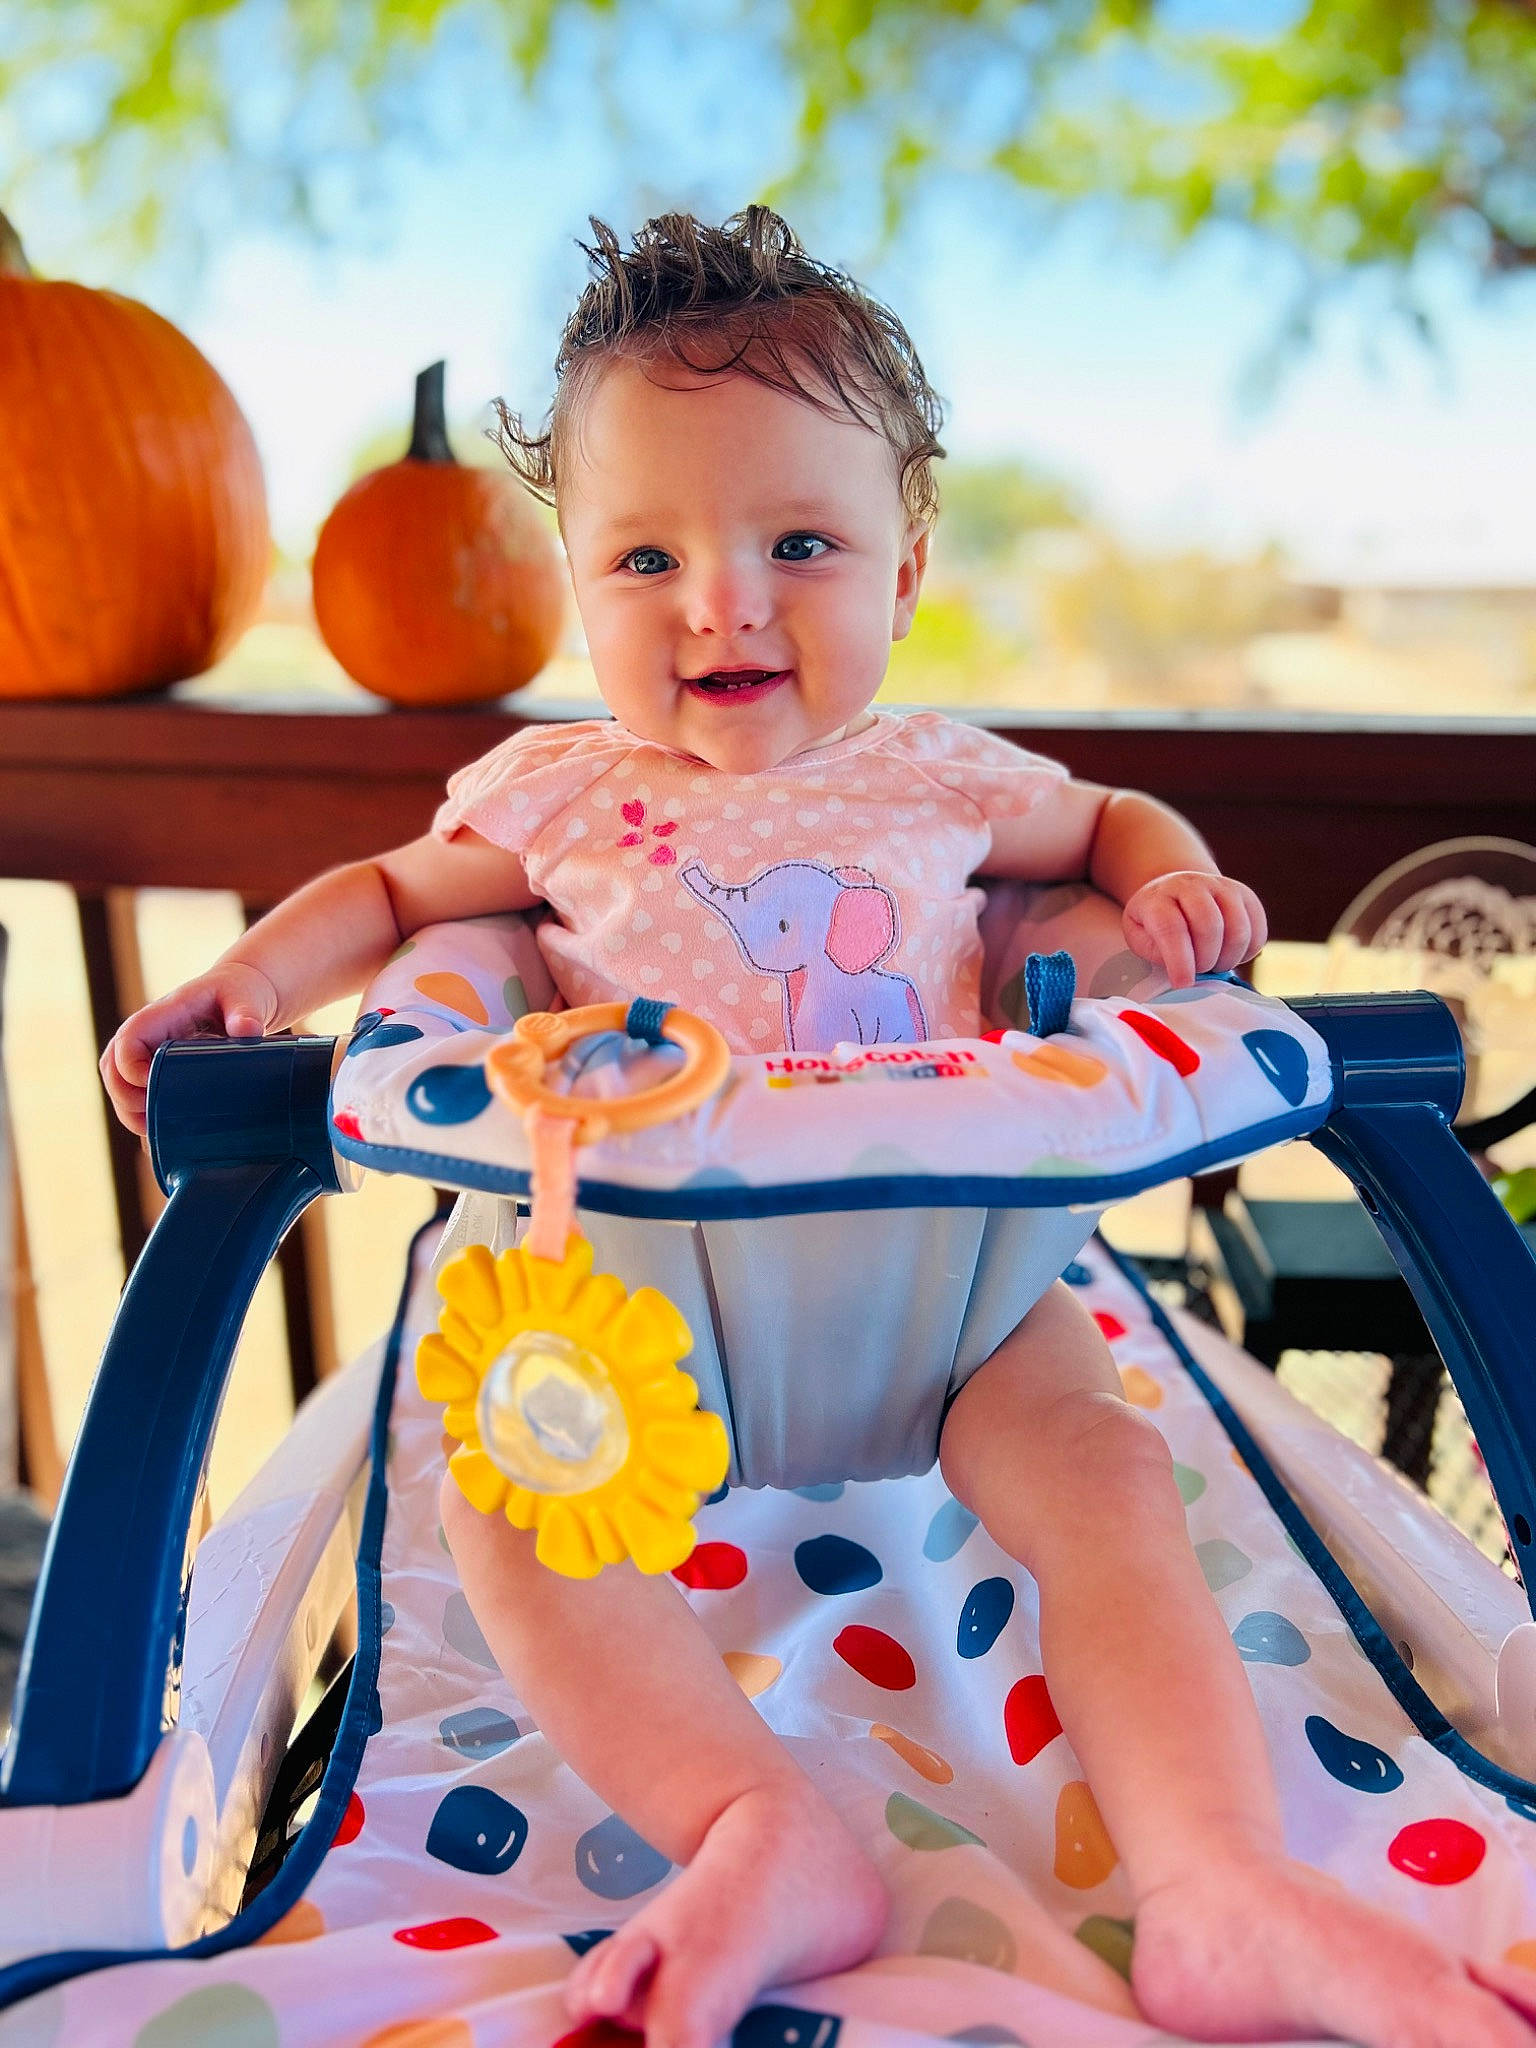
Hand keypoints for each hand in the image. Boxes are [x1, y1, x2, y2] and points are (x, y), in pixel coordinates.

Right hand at [99, 963, 279, 1137]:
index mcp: (162, 1015)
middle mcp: (147, 1036)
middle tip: (154, 1122)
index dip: (130, 1068)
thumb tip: (248, 1032)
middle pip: (114, 1070)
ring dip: (131, 1114)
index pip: (128, 1040)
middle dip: (127, 1100)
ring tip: (157, 1135)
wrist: (243, 996)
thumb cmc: (240, 993)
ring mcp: (149, 1055)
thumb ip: (245, 1012)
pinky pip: (135, 1096)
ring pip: (120, 1087)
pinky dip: (142, 1118)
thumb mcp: (245, 997)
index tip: (153, 1087)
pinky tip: (159, 1140)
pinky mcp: (158, 1071)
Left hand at [1123, 872, 1267, 988]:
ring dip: (1228, 958)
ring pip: (1238, 930)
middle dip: (1205, 959)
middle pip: (1209, 926)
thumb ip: (1153, 951)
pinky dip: (1246, 953)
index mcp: (1158, 897)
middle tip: (1198, 971)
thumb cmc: (1154, 922)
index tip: (1183, 983)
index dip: (1179, 960)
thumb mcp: (1138, 935)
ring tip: (1213, 965)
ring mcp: (1222, 887)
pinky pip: (1257, 932)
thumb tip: (1181, 969)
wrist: (1177, 891)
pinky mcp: (1246, 896)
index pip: (1171, 927)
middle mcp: (1192, 885)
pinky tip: (1228, 955)